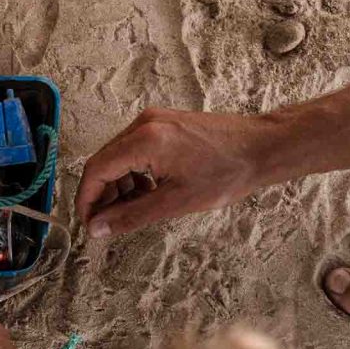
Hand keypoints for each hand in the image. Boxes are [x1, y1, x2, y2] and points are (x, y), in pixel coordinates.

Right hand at [76, 107, 280, 239]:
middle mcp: (144, 124)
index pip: (96, 170)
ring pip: (118, 156)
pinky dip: (134, 173)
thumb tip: (98, 228)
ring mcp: (154, 120)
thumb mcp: (175, 202)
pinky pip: (135, 149)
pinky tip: (148, 192)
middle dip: (102, 194)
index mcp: (144, 140)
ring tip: (134, 210)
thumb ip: (131, 216)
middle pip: (104, 161)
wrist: (262, 148)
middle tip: (108, 223)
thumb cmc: (228, 172)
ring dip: (119, 185)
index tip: (89, 224)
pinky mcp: (165, 124)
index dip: (86, 200)